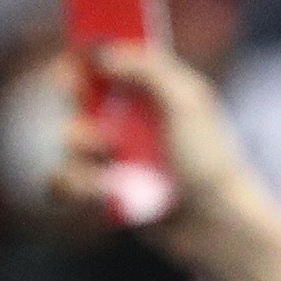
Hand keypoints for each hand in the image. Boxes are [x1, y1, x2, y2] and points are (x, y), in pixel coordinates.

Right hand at [75, 40, 268, 242]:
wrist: (216, 226)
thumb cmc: (210, 162)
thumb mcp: (189, 103)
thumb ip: (149, 69)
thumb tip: (103, 53)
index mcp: (153, 91)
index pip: (107, 60)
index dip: (84, 54)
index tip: (72, 57)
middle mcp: (129, 120)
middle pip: (78, 96)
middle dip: (78, 97)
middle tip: (89, 104)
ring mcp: (113, 157)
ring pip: (68, 141)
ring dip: (85, 148)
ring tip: (113, 157)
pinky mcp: (102, 194)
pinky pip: (64, 183)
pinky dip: (80, 187)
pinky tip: (107, 193)